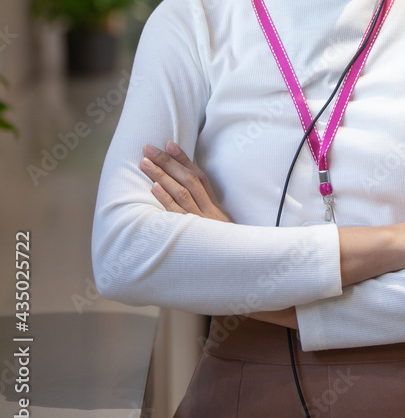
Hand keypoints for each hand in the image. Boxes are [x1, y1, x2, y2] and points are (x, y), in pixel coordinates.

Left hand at [140, 143, 297, 329]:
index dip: (184, 159)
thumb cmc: (228, 253)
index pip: (199, 177)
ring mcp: (202, 223)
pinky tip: (154, 189)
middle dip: (167, 162)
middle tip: (148, 147)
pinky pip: (179, 216)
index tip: (169, 144)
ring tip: (145, 162)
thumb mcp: (220, 233)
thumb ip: (205, 218)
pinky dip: (166, 200)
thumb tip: (186, 205)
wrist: (246, 273)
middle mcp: (210, 212)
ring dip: (162, 176)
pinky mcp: (195, 236)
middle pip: (188, 180)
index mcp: (215, 208)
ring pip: (181, 193)